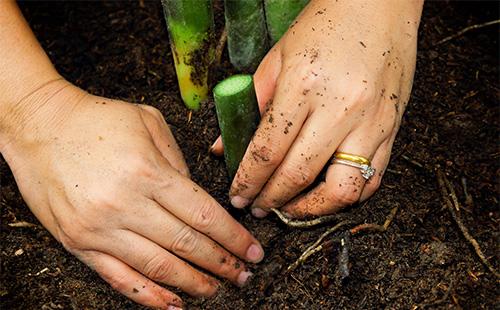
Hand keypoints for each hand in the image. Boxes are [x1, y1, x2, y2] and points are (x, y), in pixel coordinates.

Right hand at [1, 81, 263, 308]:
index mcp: (147, 172)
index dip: (232, 238)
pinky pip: (119, 277)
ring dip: (192, 283)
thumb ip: (178, 162)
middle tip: (243, 275)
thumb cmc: (97, 120)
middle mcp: (125, 205)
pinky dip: (149, 295)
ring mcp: (99, 228)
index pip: (203, 215)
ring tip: (217, 290)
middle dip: (221, 263)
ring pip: (158, 267)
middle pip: (186, 244)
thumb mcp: (149, 122)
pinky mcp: (78, 243)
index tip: (252, 251)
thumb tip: (198, 200)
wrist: (40, 126)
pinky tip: (172, 303)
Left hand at [219, 0, 422, 217]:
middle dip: (270, 199)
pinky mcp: (392, 129)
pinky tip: (325, 195)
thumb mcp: (278, 57)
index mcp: (304, 85)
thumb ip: (250, 104)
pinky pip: (372, 179)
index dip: (248, 180)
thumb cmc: (326, 24)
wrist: (380, 5)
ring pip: (341, 190)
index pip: (268, 150)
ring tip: (290, 208)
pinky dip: (346, 197)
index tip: (238, 195)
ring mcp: (372, 122)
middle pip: (298, 175)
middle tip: (257, 206)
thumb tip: (224, 146)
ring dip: (310, 209)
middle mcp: (341, 108)